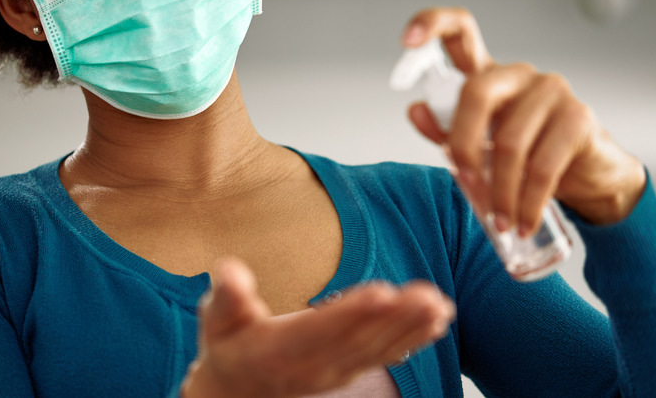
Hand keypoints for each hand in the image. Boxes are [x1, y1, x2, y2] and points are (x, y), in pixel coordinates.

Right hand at [180, 258, 454, 397]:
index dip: (349, 313)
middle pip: (357, 341)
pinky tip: (437, 321)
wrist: (236, 391)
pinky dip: (413, 340)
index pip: (318, 331)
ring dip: (411, 329)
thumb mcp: (215, 320)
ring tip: (440, 305)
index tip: (380, 293)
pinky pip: (384, 356)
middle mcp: (311, 367)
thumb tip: (227, 271)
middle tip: (428, 296)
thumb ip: (226, 297)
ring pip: (377, 350)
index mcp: (276, 351)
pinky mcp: (349, 371)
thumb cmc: (227, 344)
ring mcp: (334, 373)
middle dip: (394, 319)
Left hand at [402, 7, 646, 234]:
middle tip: (466, 183)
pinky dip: (527, 202)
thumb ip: (446, 131)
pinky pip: (542, 166)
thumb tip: (415, 110)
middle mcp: (518, 75)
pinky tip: (523, 221)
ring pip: (509, 142)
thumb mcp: (480, 147)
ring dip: (499, 191)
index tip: (405, 42)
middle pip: (476, 92)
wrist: (588, 178)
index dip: (431, 26)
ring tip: (500, 220)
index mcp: (488, 75)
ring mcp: (552, 91)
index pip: (460, 32)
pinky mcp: (578, 118)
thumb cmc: (527, 157)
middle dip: (463, 145)